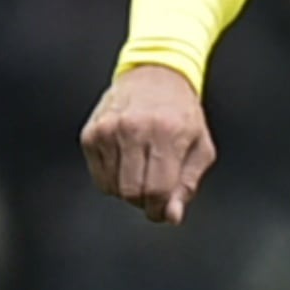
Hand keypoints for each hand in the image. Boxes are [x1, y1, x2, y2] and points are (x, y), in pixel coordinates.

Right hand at [82, 63, 215, 224]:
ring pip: (113, 188)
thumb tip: (171, 215)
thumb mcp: (199, 147)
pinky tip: (126, 161)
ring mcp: (108, 130)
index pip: (157, 190)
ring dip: (128, 189)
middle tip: (155, 188)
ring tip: (141, 168)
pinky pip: (98, 178)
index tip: (165, 209)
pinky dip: (113, 179)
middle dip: (145, 201)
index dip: (161, 209)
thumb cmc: (180, 112)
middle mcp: (134, 129)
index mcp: (167, 132)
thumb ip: (187, 185)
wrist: (154, 74)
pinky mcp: (90, 134)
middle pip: (131, 192)